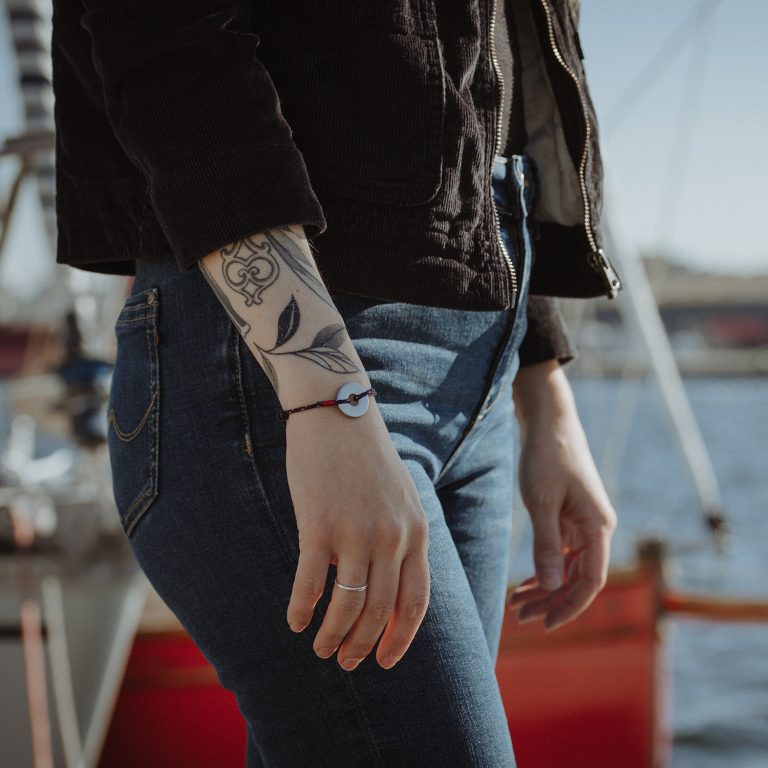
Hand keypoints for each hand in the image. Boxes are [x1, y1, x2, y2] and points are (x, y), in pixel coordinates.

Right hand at [284, 399, 429, 670]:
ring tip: (321, 648)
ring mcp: (355, 533)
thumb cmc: (366, 458)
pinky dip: (301, 609)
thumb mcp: (401, 497)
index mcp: (416, 531)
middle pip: (380, 612)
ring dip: (332, 636)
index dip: (401, 639)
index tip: (385, 661)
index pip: (416, 602)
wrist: (336, 412)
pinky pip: (310, 584)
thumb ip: (401, 540)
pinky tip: (294, 620)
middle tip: (346, 662)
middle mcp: (391, 537)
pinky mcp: (318, 526)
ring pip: (347, 607)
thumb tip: (388, 590)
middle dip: (363, 646)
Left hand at [509, 362, 616, 630]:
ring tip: (515, 604)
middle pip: (578, 579)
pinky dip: (544, 568)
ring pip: (569, 568)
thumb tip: (550, 587)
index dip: (569, 607)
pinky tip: (524, 583)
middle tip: (518, 617)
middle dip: (550, 601)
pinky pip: (561, 553)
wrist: (548, 420)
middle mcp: (596, 528)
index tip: (544, 625)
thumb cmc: (546, 456)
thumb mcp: (541, 501)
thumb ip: (546, 544)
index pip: (590, 581)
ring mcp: (584, 523)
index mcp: (598, 526)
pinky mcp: (570, 516)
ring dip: (545, 588)